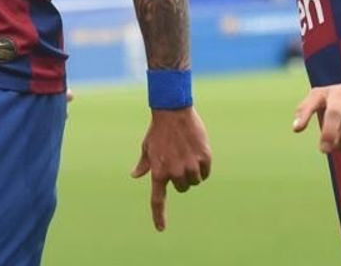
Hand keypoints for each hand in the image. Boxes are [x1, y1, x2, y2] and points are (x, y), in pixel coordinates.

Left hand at [130, 107, 211, 231]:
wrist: (173, 110)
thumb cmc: (158, 130)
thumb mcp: (147, 147)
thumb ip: (144, 164)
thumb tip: (135, 175)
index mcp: (158, 171)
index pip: (158, 200)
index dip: (159, 216)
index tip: (161, 229)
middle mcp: (174, 172)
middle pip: (182, 188)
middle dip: (181, 177)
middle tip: (177, 159)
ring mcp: (190, 166)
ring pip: (195, 181)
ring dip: (193, 171)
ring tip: (186, 153)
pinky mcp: (203, 158)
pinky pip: (205, 173)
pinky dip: (203, 166)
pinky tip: (196, 150)